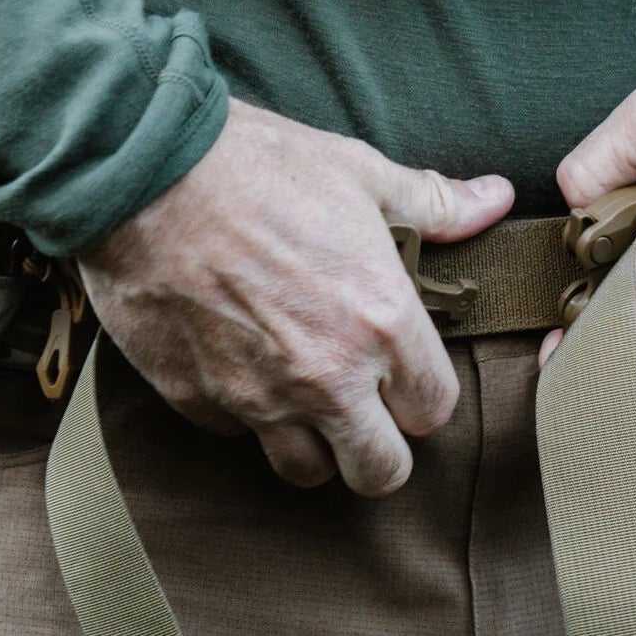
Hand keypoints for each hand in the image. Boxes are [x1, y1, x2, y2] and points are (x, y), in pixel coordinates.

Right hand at [78, 99, 513, 494]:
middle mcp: (326, 377)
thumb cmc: (258, 164)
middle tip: (365, 408)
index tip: (405, 373)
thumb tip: (493, 200)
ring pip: (305, 471)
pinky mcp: (195, 399)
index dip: (424, 394)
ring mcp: (257, 397)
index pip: (435, 409)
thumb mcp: (359, 172)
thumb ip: (434, 203)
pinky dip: (244, 415)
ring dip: (313, 444)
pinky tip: (242, 367)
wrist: (142, 170)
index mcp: (381, 323)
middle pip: (381, 470)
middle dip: (381, 446)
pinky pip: (235, 436)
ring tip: (306, 398)